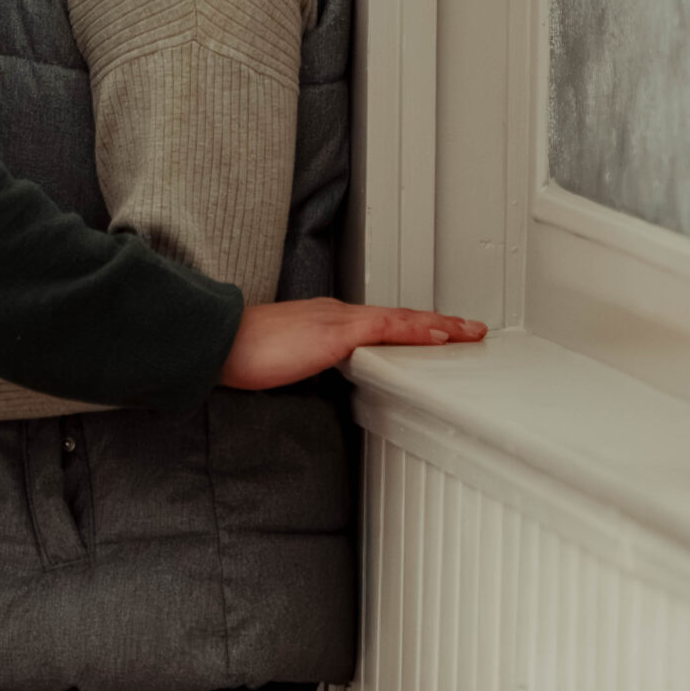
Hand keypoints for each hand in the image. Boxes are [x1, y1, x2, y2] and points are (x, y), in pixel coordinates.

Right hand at [220, 298, 487, 389]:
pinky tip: (438, 337)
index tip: (437, 334)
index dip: (412, 328)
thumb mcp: (282, 362)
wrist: (218, 341)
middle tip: (471, 329)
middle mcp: (337, 315)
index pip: (380, 324)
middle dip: (437, 324)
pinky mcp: (335, 333)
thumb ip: (306, 363)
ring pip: (400, 320)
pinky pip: (386, 329)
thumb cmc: (239, 354)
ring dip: (438, 326)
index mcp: (326, 323)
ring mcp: (338, 321)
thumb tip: (317, 376)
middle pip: (399, 318)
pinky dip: (415, 331)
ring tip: (469, 332)